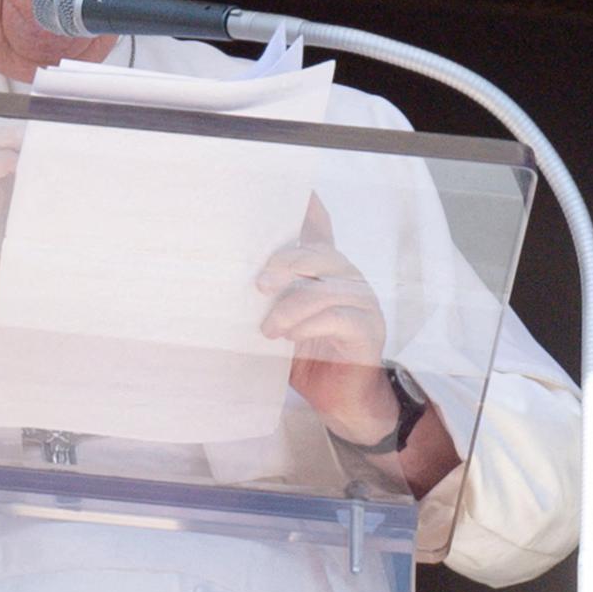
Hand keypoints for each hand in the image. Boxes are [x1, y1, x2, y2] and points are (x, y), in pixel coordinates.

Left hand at [258, 194, 397, 444]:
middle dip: (285, 264)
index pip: (319, 230)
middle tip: (258, 285)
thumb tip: (223, 280)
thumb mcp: (278, 323)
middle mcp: (347, 279)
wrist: (338, 402)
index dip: (309, 208)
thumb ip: (266, 298)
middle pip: (320, 254)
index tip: (295, 189)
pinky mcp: (370, 329)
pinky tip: (290, 338)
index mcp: (324, 271)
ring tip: (268, 330)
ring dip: (292, 307)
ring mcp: (363, 302)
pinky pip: (340, 316)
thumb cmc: (305, 358)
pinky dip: (310, 325)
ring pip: (327, 287)